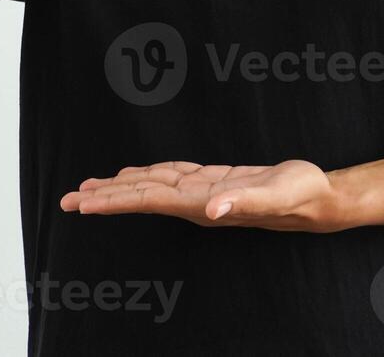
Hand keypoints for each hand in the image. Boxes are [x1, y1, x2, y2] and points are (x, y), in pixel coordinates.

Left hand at [58, 159, 346, 232]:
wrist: (316, 197)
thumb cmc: (298, 195)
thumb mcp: (273, 195)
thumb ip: (242, 202)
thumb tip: (212, 209)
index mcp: (202, 204)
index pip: (147, 200)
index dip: (113, 200)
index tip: (82, 203)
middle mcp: (196, 201)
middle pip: (140, 196)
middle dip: (104, 196)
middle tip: (67, 198)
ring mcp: (203, 192)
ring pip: (151, 186)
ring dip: (120, 186)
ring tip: (88, 188)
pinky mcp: (213, 181)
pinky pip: (171, 176)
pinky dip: (148, 173)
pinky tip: (136, 174)